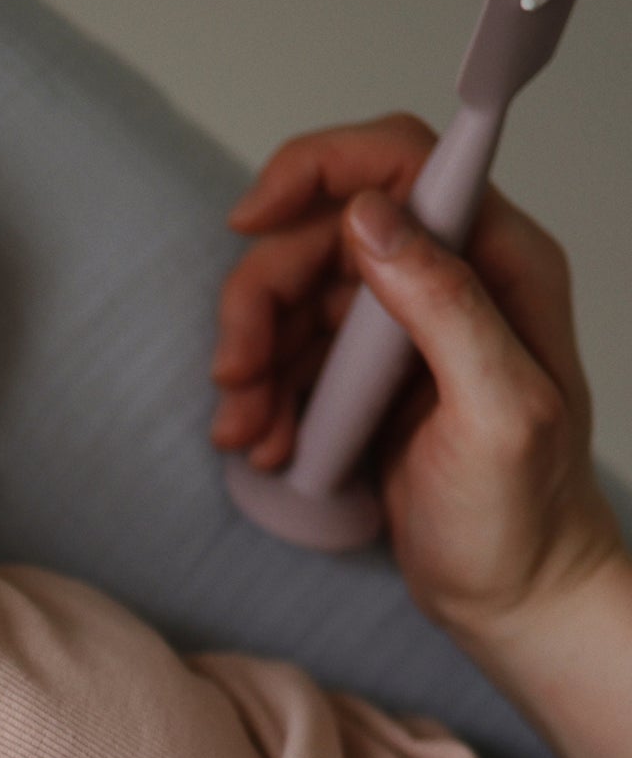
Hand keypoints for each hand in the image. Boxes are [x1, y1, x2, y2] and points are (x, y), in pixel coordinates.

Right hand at [210, 114, 624, 638]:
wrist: (510, 596)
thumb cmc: (523, 517)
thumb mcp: (499, 414)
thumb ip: (446, 305)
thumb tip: (370, 215)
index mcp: (498, 264)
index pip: (403, 162)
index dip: (318, 169)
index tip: (252, 221)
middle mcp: (446, 276)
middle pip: (318, 235)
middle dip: (259, 303)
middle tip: (234, 375)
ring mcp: (398, 322)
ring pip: (288, 295)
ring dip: (250, 361)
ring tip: (249, 431)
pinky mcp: (361, 368)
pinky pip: (285, 350)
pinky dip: (260, 394)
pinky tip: (265, 442)